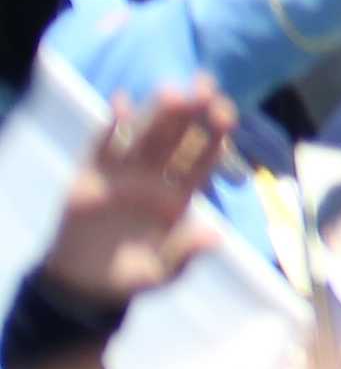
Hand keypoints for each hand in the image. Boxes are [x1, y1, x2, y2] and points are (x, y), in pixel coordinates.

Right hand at [40, 80, 235, 302]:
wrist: (86, 283)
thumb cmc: (133, 275)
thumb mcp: (162, 272)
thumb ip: (185, 253)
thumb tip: (215, 237)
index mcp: (181, 194)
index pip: (204, 158)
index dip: (216, 136)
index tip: (227, 114)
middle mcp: (157, 177)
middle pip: (179, 138)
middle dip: (193, 112)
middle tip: (206, 85)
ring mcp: (125, 173)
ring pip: (146, 135)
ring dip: (158, 113)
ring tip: (172, 92)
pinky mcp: (92, 174)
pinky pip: (104, 144)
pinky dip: (111, 124)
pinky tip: (121, 100)